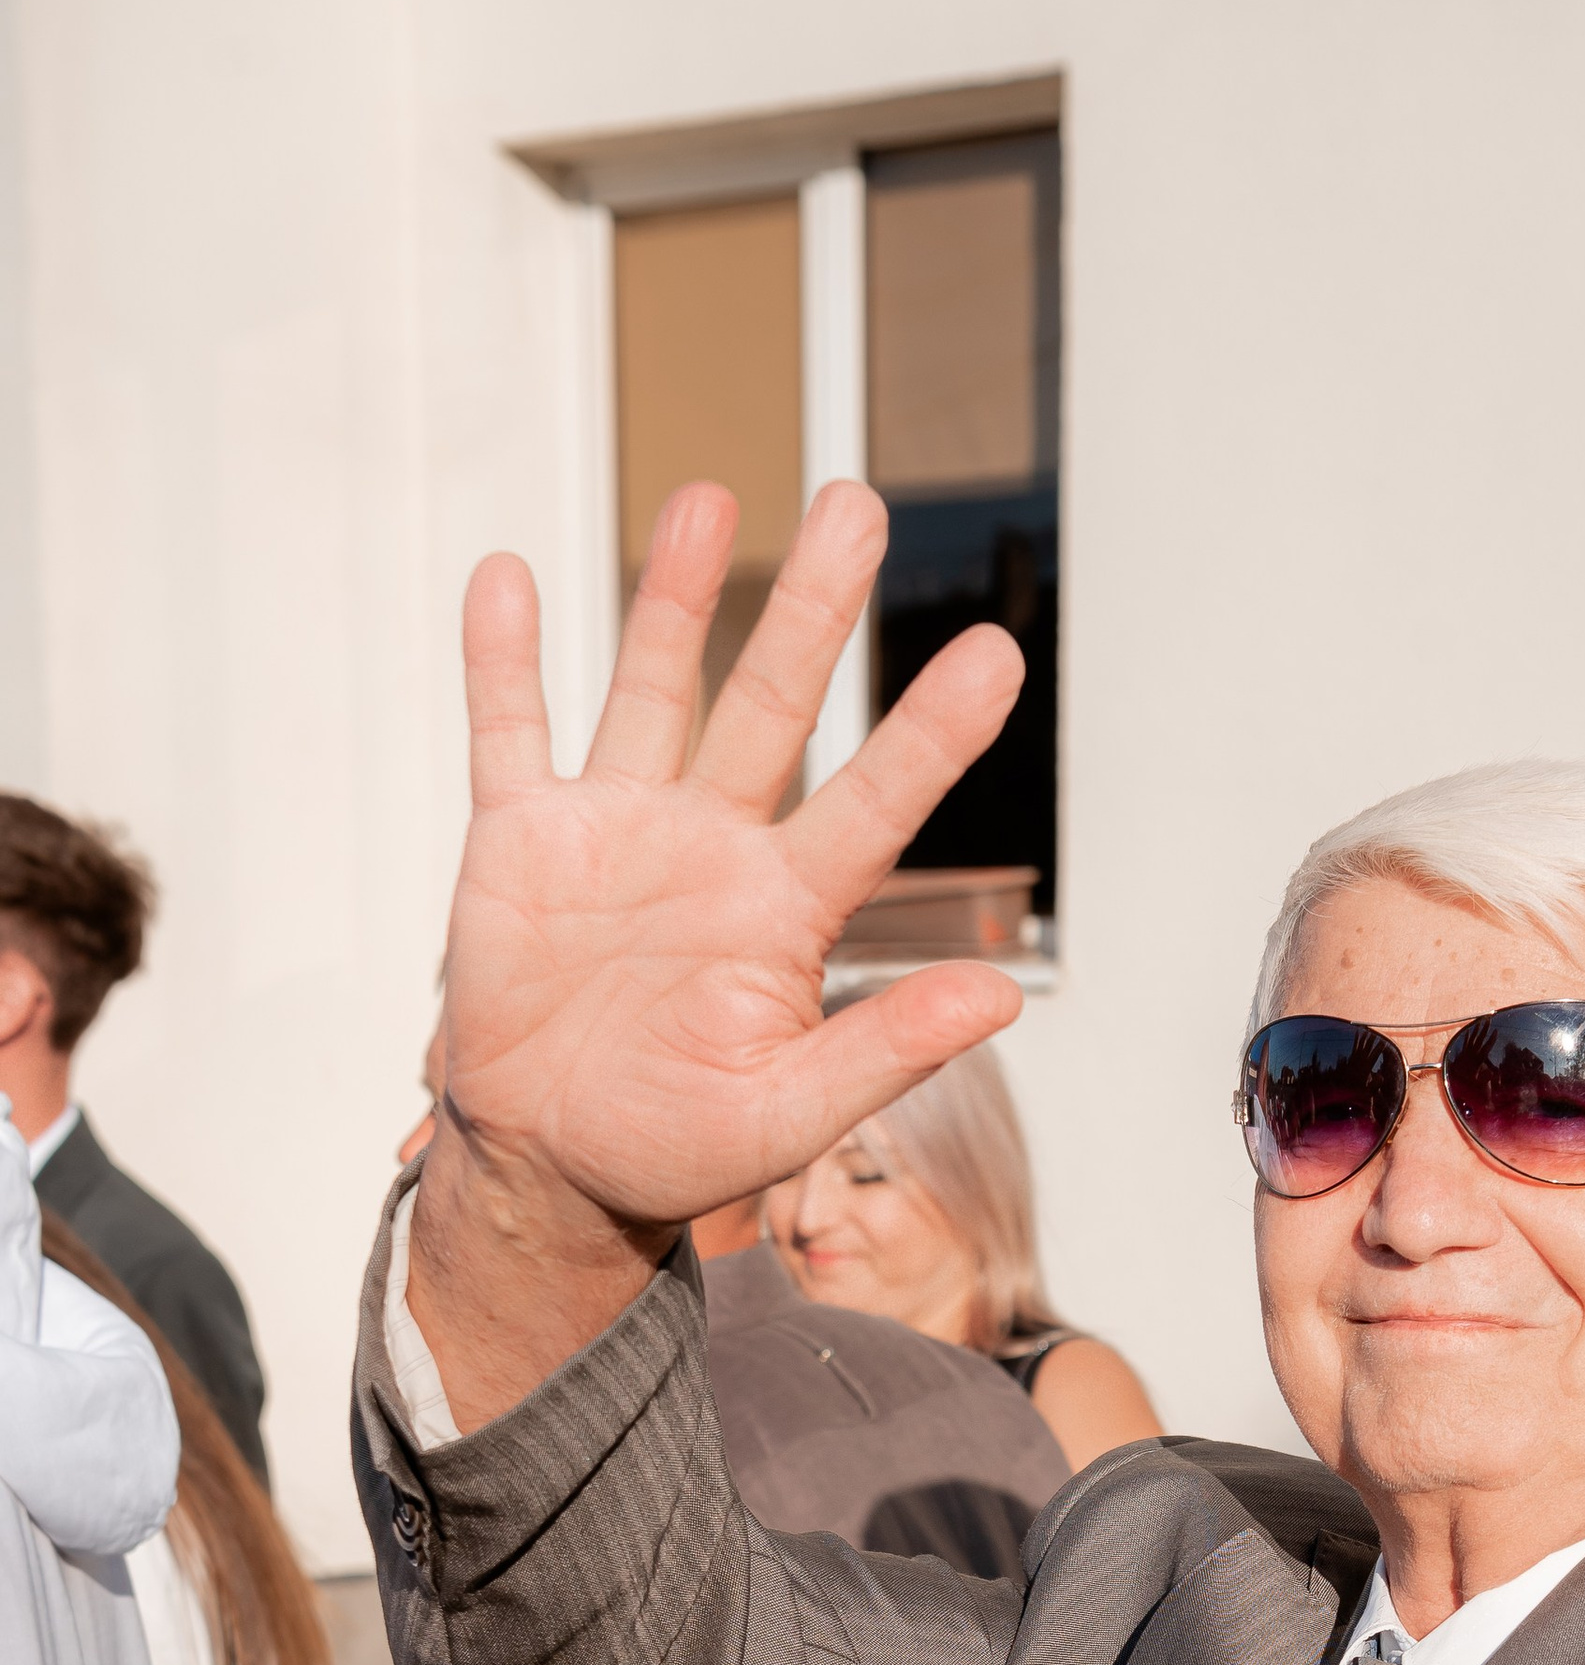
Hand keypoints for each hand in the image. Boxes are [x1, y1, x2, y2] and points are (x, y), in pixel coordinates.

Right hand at [409, 478, 1024, 1427]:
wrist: (553, 1166)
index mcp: (785, 911)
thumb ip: (885, 1052)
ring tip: (711, 498)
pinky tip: (511, 580)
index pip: (876, 804)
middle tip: (858, 505)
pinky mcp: (521, 839)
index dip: (933, 733)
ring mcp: (617, 829)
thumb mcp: (788, 1116)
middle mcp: (712, 847)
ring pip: (653, 686)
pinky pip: (508, 733)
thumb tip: (999, 1003)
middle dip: (812, 608)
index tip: (996, 655)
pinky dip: (504, 661)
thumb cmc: (677, 1147)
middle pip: (773, 705)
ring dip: (676, 596)